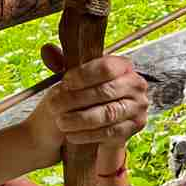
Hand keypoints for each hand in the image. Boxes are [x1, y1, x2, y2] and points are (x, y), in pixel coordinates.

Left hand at [29, 48, 151, 150]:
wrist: (100, 123)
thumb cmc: (87, 94)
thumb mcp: (76, 77)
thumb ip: (62, 62)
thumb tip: (47, 50)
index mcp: (124, 66)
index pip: (106, 67)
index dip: (83, 75)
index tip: (65, 82)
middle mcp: (136, 85)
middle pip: (106, 91)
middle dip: (76, 100)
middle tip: (54, 106)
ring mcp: (138, 107)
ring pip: (107, 113)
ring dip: (80, 119)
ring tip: (61, 122)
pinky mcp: (134, 128)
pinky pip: (110, 132)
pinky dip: (88, 135)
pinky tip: (72, 135)